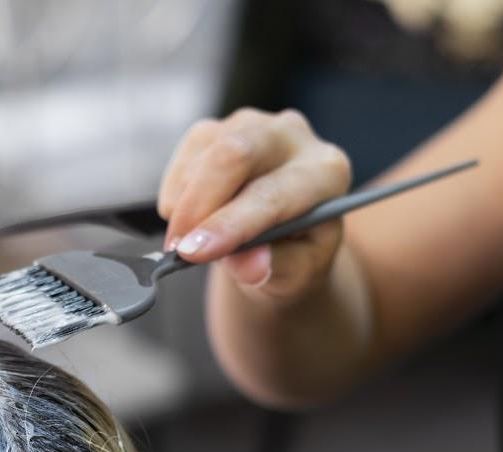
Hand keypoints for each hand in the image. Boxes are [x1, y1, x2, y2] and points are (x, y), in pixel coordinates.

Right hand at [157, 107, 351, 304]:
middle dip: (197, 204)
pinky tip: (190, 219)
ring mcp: (252, 125)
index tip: (193, 253)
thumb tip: (250, 264)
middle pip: (234, 152)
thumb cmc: (295, 255)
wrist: (281, 237)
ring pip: (201, 159)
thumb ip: (277, 269)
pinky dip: (176, 197)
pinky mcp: (216, 129)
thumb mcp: (296, 275)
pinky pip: (183, 160)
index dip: (229, 223)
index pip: (272, 192)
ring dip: (185, 208)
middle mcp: (294, 136)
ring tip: (192, 242)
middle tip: (177, 248)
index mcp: (326, 172)